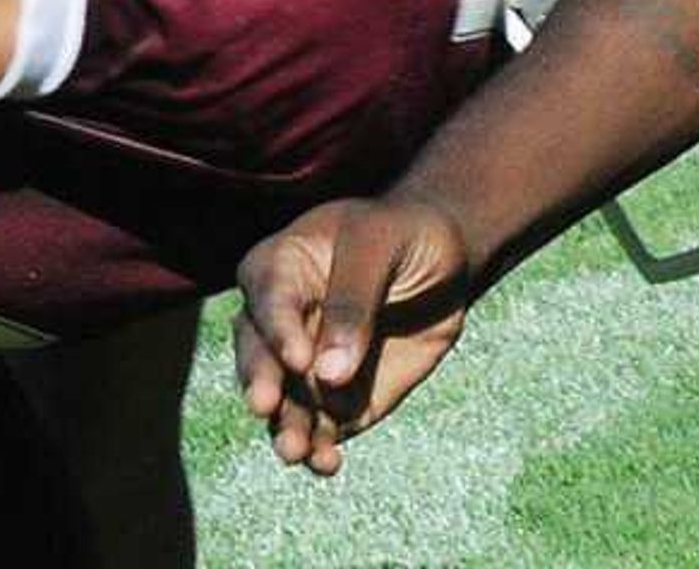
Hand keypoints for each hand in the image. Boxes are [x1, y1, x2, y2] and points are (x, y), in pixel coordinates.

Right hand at [234, 196, 478, 474]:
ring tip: (297, 451)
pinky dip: (319, 449)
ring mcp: (303, 365)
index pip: (268, 301)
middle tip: (266, 408)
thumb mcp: (382, 245)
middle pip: (258, 357)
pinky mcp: (332, 399)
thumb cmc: (402, 235)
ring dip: (285, 427)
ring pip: (282, 402)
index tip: (300, 360)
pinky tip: (328, 462)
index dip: (278, 331)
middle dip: (262, 384)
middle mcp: (278, 322)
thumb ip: (354, 300)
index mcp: (278, 267)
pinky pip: (318, 429)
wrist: (440, 262)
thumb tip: (328, 373)